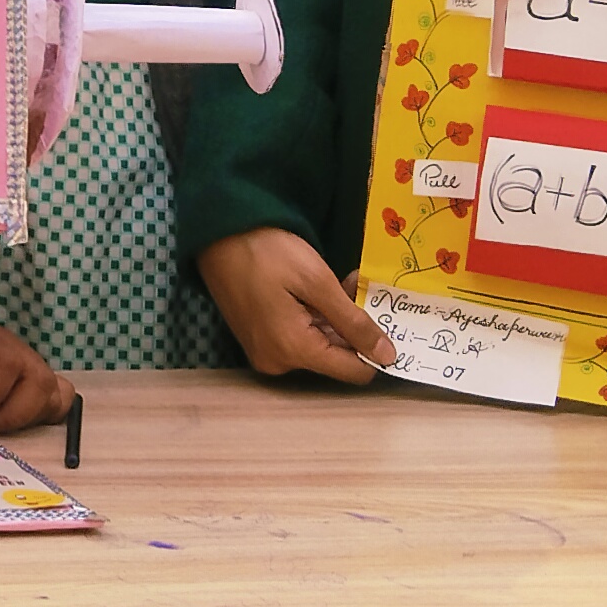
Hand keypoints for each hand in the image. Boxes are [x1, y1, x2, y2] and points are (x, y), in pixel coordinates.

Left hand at [0, 306, 75, 432]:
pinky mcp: (30, 379)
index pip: (2, 368)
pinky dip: (45, 413)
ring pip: (49, 394)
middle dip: (11, 414)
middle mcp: (12, 349)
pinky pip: (57, 397)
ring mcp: (26, 363)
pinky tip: (15, 423)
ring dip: (26, 418)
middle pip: (37, 384)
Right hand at [198, 229, 392, 384]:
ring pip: (319, 346)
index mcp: (294, 350)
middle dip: (353, 326)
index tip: (383, 315)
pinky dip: (314, 318)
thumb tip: (388, 356)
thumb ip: (354, 322)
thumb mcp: (317, 282)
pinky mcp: (259, 340)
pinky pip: (299, 338)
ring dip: (335, 319)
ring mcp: (266, 352)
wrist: (218, 234)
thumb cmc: (268, 253)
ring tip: (339, 281)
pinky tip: (317, 291)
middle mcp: (278, 362)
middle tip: (355, 285)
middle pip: (335, 358)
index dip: (376, 348)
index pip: (353, 372)